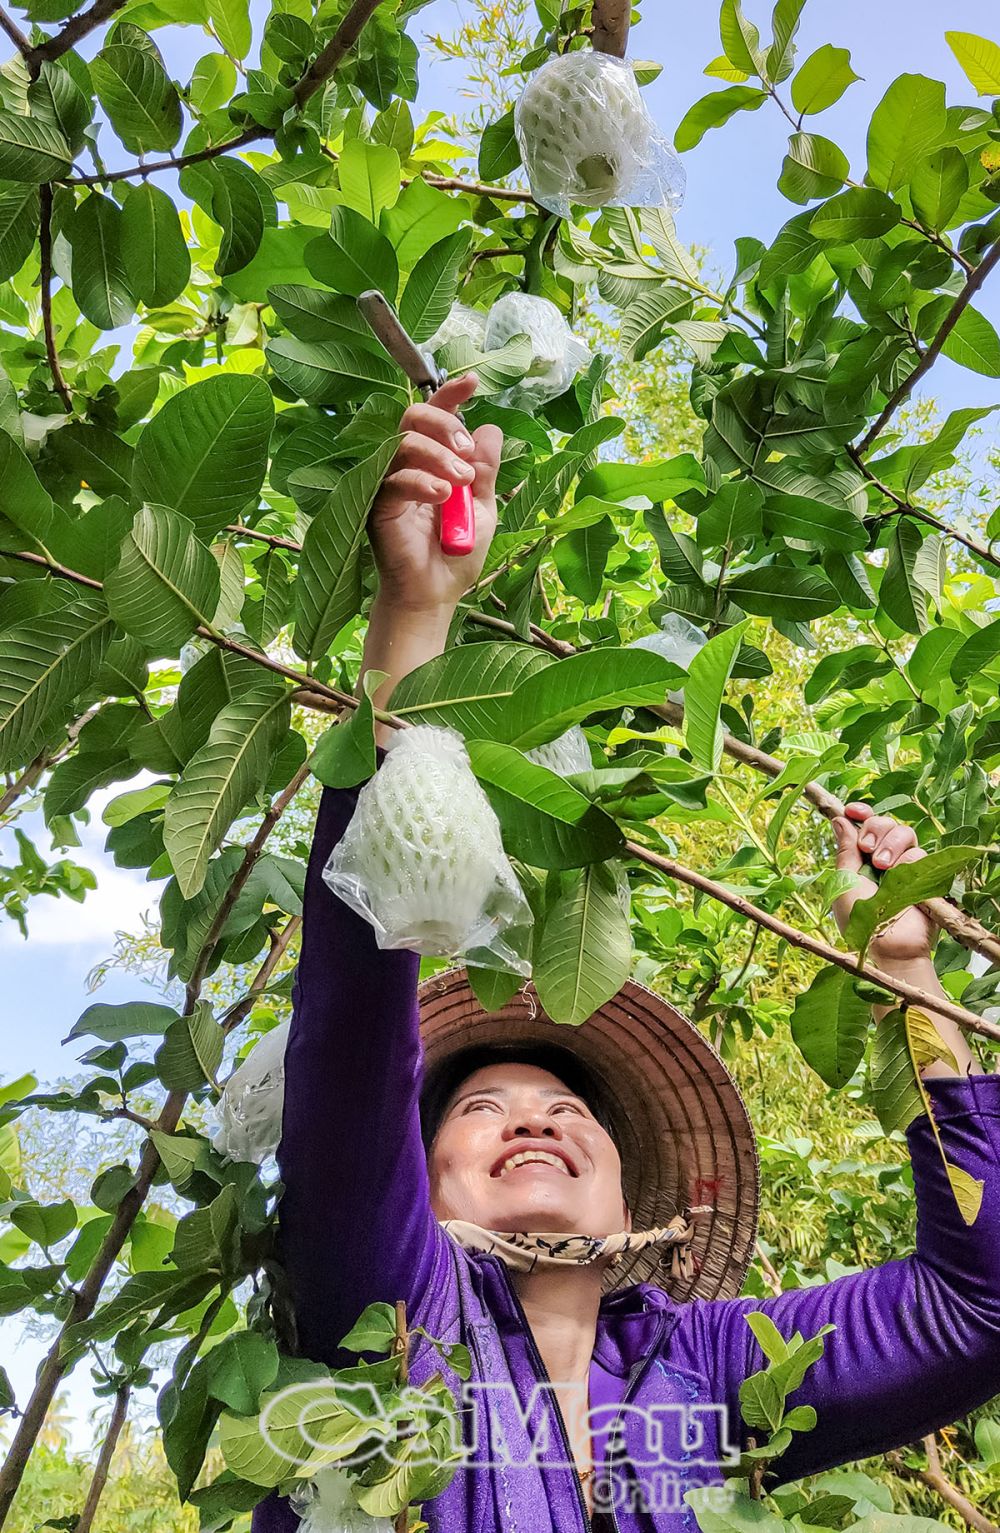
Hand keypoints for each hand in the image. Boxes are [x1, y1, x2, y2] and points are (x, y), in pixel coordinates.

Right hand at [368, 372, 501, 612]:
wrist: (436, 592)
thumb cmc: (457, 552)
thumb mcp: (483, 508)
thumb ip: (485, 471)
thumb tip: (489, 429)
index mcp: (435, 462)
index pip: (438, 418)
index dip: (451, 396)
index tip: (472, 383)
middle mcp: (410, 465)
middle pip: (415, 417)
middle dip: (445, 424)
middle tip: (466, 452)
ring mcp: (391, 482)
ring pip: (406, 442)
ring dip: (439, 455)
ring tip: (460, 483)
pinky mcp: (378, 503)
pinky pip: (395, 478)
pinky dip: (422, 481)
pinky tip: (442, 495)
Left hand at [831, 803, 934, 964]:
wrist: (887, 945)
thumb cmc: (860, 920)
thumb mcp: (844, 881)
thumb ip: (845, 850)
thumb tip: (838, 819)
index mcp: (861, 858)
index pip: (864, 824)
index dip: (860, 813)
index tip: (853, 811)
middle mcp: (884, 857)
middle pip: (885, 822)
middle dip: (874, 828)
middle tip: (867, 848)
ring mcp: (905, 865)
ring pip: (904, 832)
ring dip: (890, 844)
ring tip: (882, 866)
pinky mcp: (925, 874)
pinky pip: (919, 852)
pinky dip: (907, 861)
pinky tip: (898, 878)